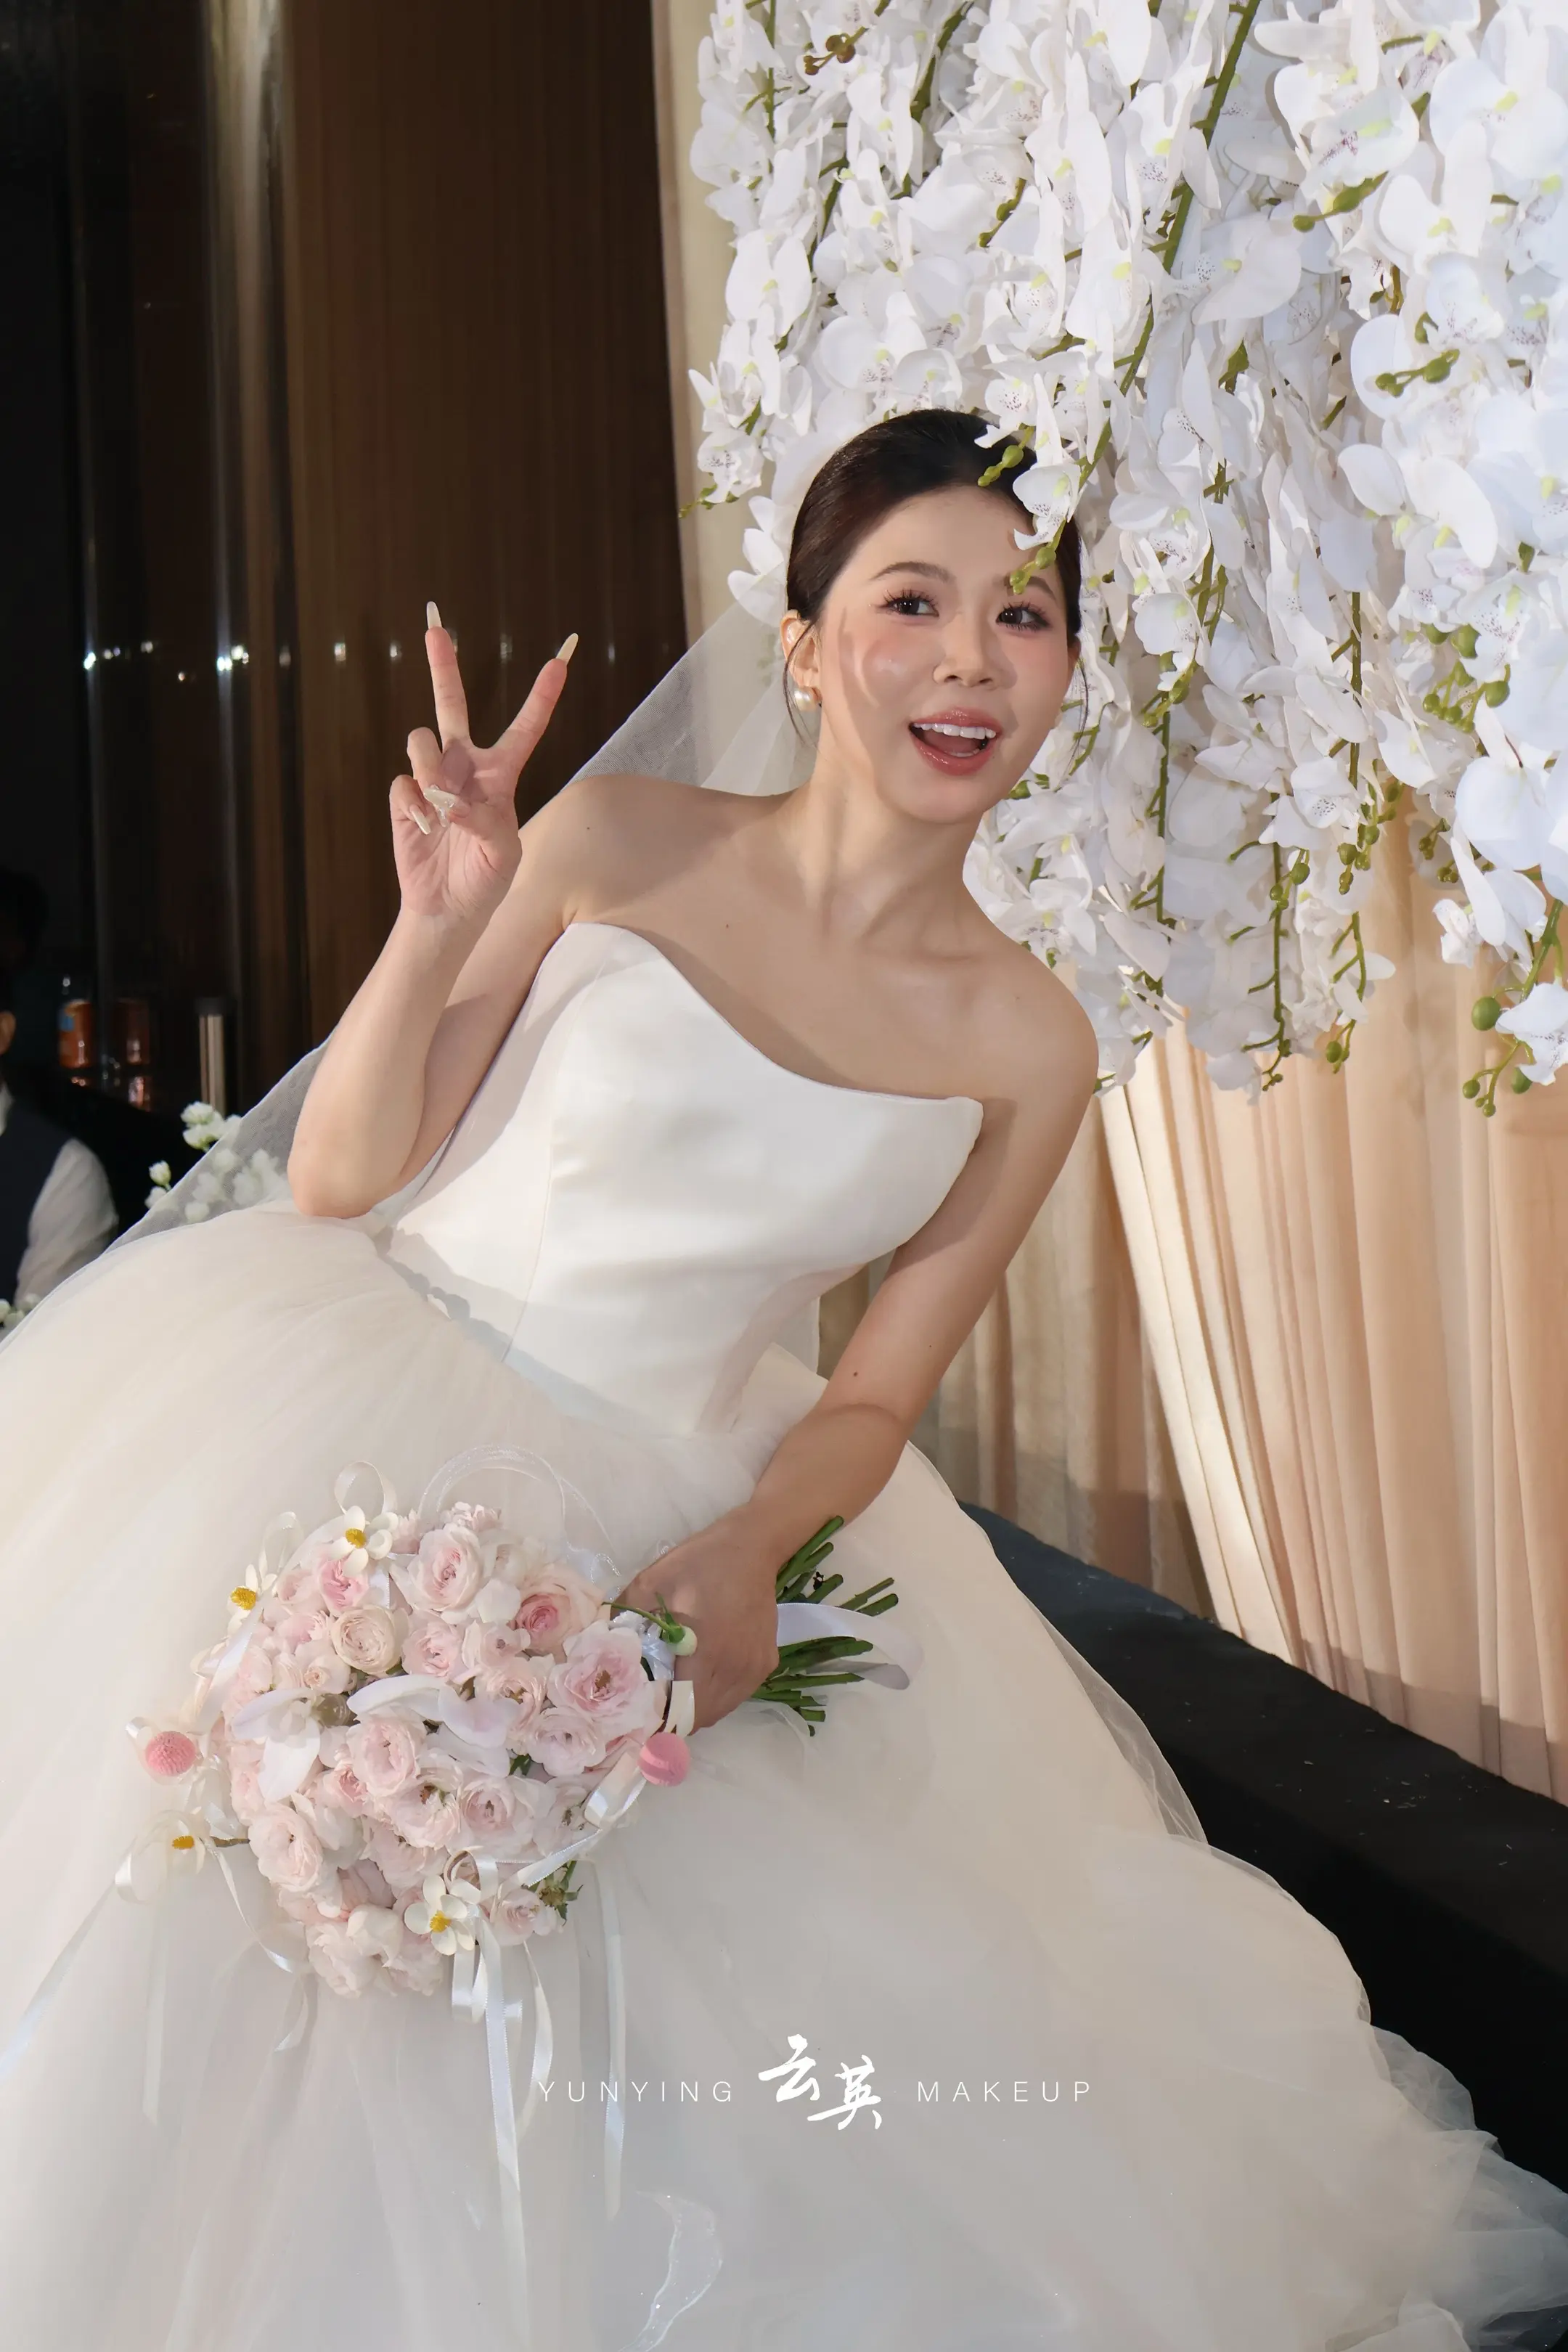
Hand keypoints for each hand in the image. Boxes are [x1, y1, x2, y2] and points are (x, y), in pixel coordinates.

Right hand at [389, 610, 575, 932]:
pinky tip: (424, 828)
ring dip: (430, 770)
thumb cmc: (485, 879)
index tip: (559, 663)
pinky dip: (414, 807)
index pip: (524, 730)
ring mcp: (432, 778)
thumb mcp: (504, 854)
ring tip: (441, 808)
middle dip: (443, 666)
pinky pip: (403, 783)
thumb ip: (485, 820)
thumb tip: (451, 799)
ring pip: (421, 742)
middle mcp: (465, 766)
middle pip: (453, 706)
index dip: (541, 698)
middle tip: (435, 627)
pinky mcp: (405, 795)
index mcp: (501, 776)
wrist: (446, 906)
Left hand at [617, 1514, 779, 1732]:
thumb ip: (623, 1618)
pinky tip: (702, 1673)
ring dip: (695, 1708)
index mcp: (707, 1653)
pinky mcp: (766, 1664)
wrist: (751, 1546)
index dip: (656, 1721)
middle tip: (650, 1703)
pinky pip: (736, 1694)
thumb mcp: (650, 1583)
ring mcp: (754, 1669)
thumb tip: (598, 1647)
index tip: (636, 1718)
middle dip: (672, 1717)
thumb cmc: (699, 1564)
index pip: (680, 1712)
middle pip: (699, 1718)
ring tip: (674, 1689)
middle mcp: (735, 1670)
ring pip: (720, 1710)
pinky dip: (716, 1694)